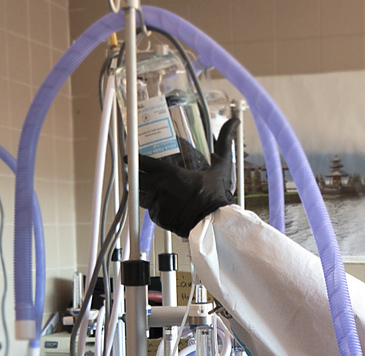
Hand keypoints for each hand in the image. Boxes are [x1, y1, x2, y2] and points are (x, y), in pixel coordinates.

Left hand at [138, 117, 240, 237]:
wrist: (213, 224)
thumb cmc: (216, 197)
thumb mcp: (221, 166)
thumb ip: (224, 142)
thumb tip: (234, 122)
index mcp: (169, 173)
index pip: (140, 162)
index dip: (133, 158)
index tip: (130, 157)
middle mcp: (158, 188)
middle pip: (136, 178)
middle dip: (136, 175)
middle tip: (140, 172)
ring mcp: (156, 204)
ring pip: (140, 195)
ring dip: (144, 191)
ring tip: (153, 189)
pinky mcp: (157, 218)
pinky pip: (149, 210)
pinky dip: (153, 206)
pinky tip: (163, 203)